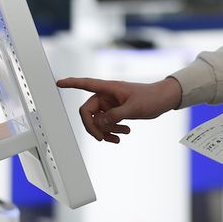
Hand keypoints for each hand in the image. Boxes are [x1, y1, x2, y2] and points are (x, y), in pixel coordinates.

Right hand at [56, 77, 181, 142]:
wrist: (164, 100)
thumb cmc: (151, 98)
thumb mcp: (133, 108)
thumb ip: (114, 116)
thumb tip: (99, 123)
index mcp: (109, 88)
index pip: (86, 84)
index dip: (71, 83)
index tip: (58, 83)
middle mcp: (107, 95)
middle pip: (88, 112)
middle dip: (94, 127)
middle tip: (103, 138)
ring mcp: (111, 104)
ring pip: (97, 120)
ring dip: (106, 131)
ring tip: (122, 135)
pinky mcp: (116, 111)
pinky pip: (106, 123)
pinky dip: (111, 131)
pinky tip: (123, 134)